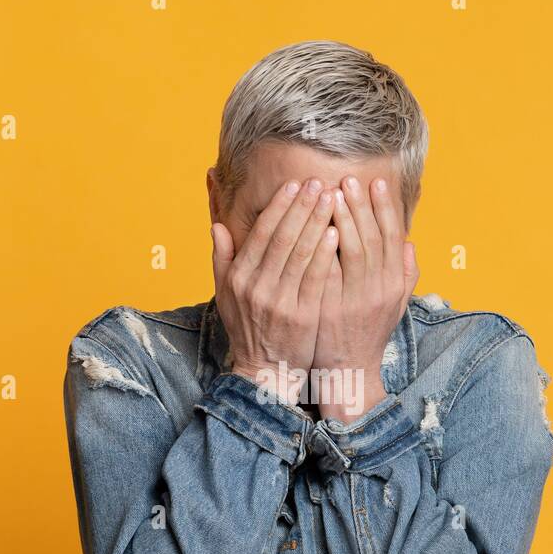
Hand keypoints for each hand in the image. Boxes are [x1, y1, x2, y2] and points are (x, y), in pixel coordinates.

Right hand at [212, 177, 338, 405]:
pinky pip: (315, 279)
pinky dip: (325, 254)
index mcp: (239, 278)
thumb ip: (222, 259)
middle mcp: (256, 287)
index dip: (279, 207)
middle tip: (319, 182)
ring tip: (333, 199)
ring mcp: (279, 302)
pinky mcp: (301, 317)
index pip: (262, 233)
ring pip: (300, 254)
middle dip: (302, 207)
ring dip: (317, 222)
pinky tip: (336, 233)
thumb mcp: (226, 296)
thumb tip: (216, 226)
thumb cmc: (248, 329)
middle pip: (283, 238)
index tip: (295, 185)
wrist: (265, 371)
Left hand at [313, 175, 418, 422]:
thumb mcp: (395, 304)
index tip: (377, 184)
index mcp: (393, 284)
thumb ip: (405, 274)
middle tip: (350, 179)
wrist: (348, 370)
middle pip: (371, 238)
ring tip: (332, 192)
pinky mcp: (330, 309)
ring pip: (351, 251)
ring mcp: (354, 300)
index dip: (385, 210)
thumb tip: (410, 242)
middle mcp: (377, 290)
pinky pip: (327, 271)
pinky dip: (323, 247)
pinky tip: (315, 226)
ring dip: (343, 219)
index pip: (391, 238)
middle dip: (361, 206)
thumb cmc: (368, 333)